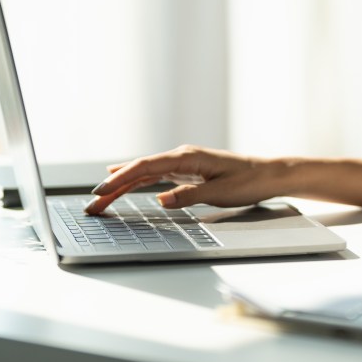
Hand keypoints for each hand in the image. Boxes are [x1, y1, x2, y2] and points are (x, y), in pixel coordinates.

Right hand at [85, 145, 283, 214]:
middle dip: (113, 187)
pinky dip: (136, 180)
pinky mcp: (187, 171)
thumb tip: (161, 200)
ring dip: (121, 186)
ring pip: (145, 173)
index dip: (120, 179)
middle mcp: (182, 157)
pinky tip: (122, 182)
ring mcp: (183, 163)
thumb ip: (189, 196)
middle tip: (91, 204)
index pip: (146, 167)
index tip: (101, 191)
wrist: (269, 174)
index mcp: (188, 157)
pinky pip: (155, 175)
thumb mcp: (220, 192)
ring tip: (99, 199)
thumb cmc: (249, 182)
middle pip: (140, 170)